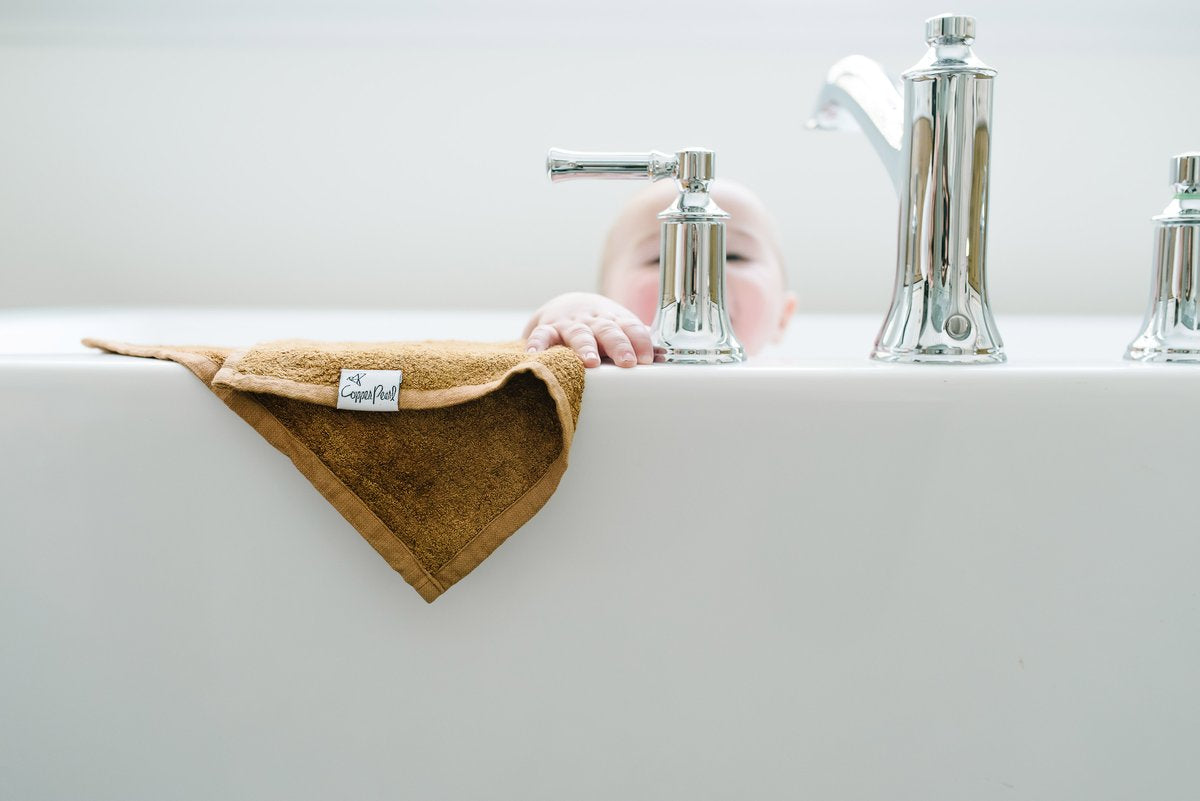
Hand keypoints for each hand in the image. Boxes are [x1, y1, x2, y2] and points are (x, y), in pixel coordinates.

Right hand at [523, 292, 653, 367]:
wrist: (568, 305)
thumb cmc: (600, 325)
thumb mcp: (619, 329)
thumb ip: (637, 342)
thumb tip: (664, 357)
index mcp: (615, 321)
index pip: (632, 328)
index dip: (640, 342)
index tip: (646, 359)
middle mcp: (594, 321)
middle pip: (608, 331)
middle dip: (618, 346)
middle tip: (627, 362)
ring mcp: (570, 325)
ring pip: (578, 334)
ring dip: (585, 347)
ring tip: (591, 362)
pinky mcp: (548, 329)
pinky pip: (541, 336)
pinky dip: (538, 345)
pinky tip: (537, 356)